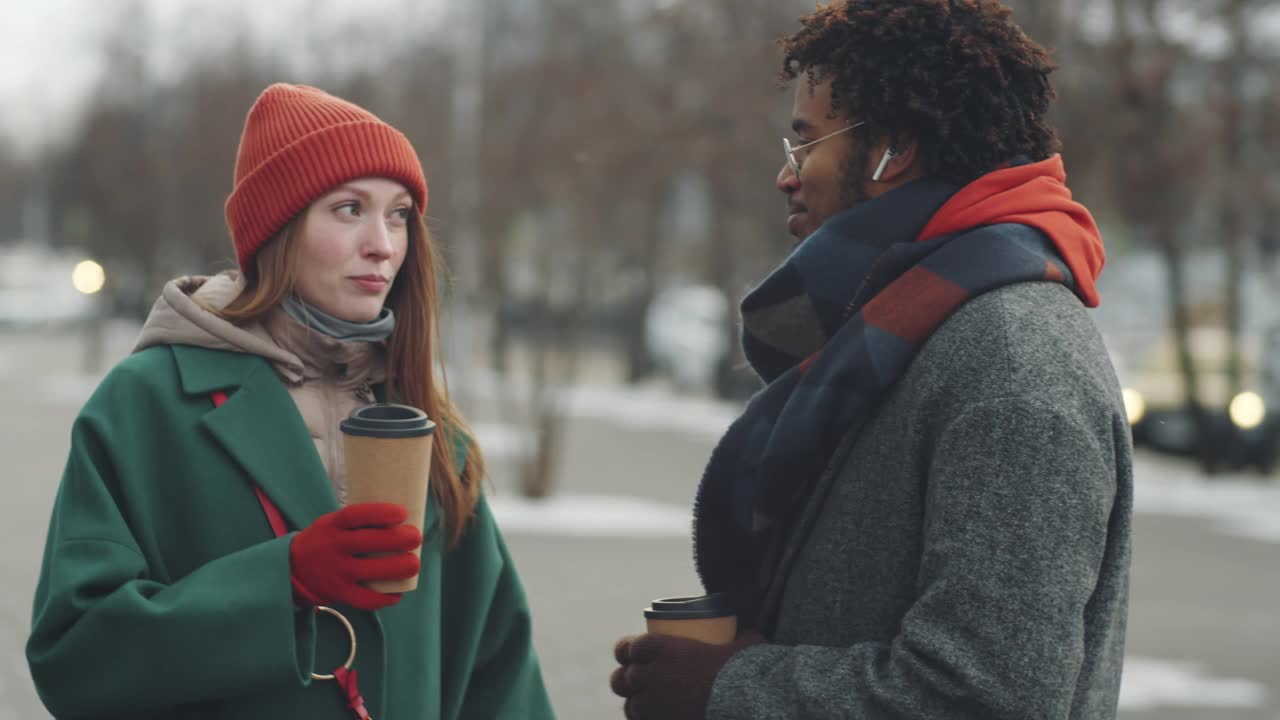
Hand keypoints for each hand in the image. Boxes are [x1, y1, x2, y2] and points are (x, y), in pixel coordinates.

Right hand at [289, 503, 420, 610]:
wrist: (293, 567)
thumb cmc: (327, 539)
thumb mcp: (333, 522)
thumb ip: (359, 521)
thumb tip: (404, 517)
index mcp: (332, 525)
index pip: (355, 515)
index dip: (380, 513)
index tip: (403, 513)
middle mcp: (332, 547)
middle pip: (367, 543)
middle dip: (397, 540)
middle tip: (416, 537)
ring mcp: (335, 572)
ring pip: (369, 572)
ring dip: (397, 568)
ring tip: (414, 564)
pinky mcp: (338, 592)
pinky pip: (363, 599)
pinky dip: (382, 599)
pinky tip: (397, 594)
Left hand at [610, 630, 766, 719]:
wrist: (746, 699)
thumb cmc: (746, 670)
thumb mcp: (744, 643)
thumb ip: (740, 636)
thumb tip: (746, 632)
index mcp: (664, 647)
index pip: (632, 647)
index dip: (628, 651)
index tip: (634, 654)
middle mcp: (652, 674)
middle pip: (623, 678)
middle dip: (625, 680)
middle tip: (636, 683)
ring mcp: (653, 703)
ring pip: (631, 706)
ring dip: (636, 705)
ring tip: (646, 706)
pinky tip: (653, 719)